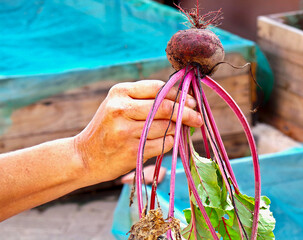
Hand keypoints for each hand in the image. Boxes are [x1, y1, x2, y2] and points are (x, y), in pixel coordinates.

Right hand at [74, 80, 201, 184]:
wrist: (84, 157)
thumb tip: (183, 100)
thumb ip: (145, 100)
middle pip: (166, 106)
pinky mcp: (132, 150)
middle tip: (198, 117)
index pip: (158, 88)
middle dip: (188, 112)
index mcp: (119, 92)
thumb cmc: (107, 129)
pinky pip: (163, 143)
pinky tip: (168, 141)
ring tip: (181, 130)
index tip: (191, 101)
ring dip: (179, 129)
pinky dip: (170, 142)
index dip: (179, 94)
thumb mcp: (118, 106)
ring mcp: (126, 130)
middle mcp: (121, 108)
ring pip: (167, 126)